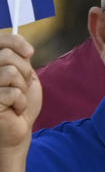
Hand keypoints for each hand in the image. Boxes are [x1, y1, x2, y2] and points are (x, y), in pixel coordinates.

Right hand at [0, 33, 38, 160]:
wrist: (19, 129)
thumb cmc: (20, 102)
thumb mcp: (24, 75)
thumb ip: (19, 58)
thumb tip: (24, 47)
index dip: (14, 42)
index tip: (30, 52)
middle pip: (7, 55)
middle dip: (24, 71)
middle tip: (22, 86)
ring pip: (12, 72)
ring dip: (22, 87)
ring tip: (17, 98)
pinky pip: (13, 92)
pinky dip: (21, 102)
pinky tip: (14, 110)